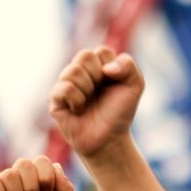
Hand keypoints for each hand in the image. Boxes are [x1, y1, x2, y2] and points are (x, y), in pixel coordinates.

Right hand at [48, 47, 144, 161]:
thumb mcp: (135, 85)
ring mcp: (66, 84)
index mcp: (98, 65)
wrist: (109, 139)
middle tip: (100, 91)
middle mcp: (80, 72)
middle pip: (84, 56)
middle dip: (98, 75)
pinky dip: (76, 100)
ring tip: (90, 102)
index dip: (111, 67)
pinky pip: (63, 88)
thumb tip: (106, 68)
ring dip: (88, 88)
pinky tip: (79, 110)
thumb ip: (128, 66)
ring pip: (72, 71)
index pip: (101, 51)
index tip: (115, 83)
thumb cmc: (120, 112)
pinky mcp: (56, 100)